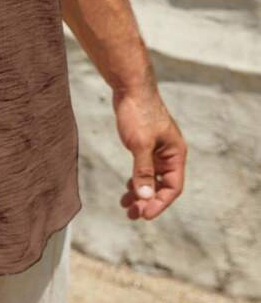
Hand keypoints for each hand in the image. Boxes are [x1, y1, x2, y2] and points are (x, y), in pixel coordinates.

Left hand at [111, 86, 186, 219]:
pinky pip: (144, 168)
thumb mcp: (140, 144)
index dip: (159, 203)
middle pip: (162, 185)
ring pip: (152, 178)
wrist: (130, 87)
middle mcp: (169, 153)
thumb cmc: (138, 112)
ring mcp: (157, 149)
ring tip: (126, 206)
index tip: (144, 215)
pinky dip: (136, 179)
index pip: (173, 187)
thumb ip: (143, 171)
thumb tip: (145, 197)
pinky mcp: (145, 144)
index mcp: (175, 154)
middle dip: (148, 201)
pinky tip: (127, 188)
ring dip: (141, 193)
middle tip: (132, 215)